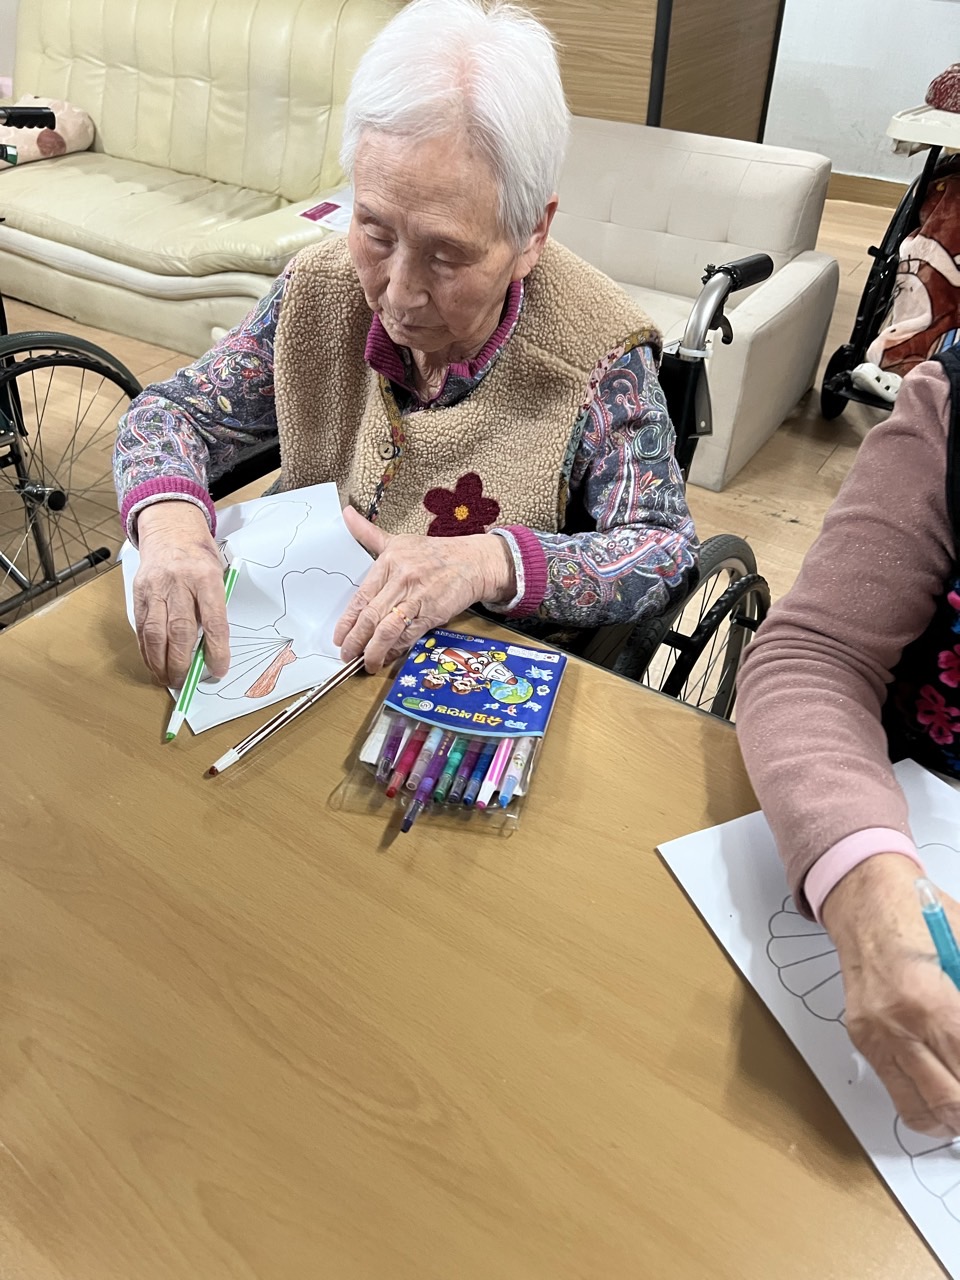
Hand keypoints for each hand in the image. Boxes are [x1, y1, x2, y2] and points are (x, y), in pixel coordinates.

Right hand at [132, 501, 229, 686]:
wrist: (170, 530)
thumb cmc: (199, 557)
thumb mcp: (218, 575)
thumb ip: (214, 608)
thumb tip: (210, 649)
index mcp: (206, 578)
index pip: (214, 621)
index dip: (216, 650)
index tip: (218, 670)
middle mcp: (179, 583)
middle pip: (180, 630)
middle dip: (182, 662)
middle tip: (185, 681)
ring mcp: (155, 588)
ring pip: (156, 632)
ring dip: (160, 661)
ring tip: (167, 679)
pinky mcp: (139, 593)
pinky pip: (142, 627)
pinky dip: (146, 649)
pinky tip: (152, 663)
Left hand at [334, 505, 516, 671]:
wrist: (472, 562)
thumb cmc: (434, 553)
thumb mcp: (399, 540)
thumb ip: (368, 534)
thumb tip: (345, 514)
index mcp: (389, 562)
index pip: (361, 596)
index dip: (347, 621)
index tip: (339, 637)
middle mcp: (401, 579)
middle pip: (371, 616)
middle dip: (355, 640)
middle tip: (347, 654)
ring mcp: (417, 597)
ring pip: (387, 629)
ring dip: (374, 650)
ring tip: (366, 662)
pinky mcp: (432, 612)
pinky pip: (409, 635)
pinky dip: (397, 649)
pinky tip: (388, 656)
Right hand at [822, 852, 959, 1134]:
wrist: (865, 900)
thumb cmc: (921, 917)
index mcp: (931, 1002)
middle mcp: (898, 1027)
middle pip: (951, 1102)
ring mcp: (876, 1036)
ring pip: (923, 1111)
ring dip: (953, 1116)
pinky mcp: (863, 1039)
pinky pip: (898, 1092)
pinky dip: (928, 1103)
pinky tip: (947, 1089)